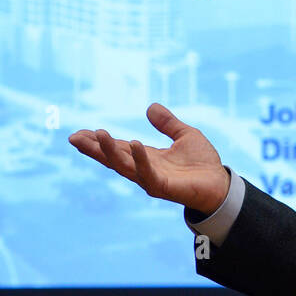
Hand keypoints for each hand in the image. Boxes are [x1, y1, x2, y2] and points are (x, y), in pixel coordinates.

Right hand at [68, 103, 229, 214]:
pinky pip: (148, 174)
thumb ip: (168, 123)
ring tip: (99, 134)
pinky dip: (140, 160)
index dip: (99, 141)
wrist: (221, 184)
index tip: (79, 133)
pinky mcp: (164, 187)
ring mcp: (152, 179)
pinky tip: (134, 144)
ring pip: (124, 166)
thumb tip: (150, 107)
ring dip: (110, 151)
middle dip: (94, 148)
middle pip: (113, 158)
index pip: (117, 148)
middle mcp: (144, 169)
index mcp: (146, 157)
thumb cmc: (203, 163)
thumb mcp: (185, 135)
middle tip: (74, 137)